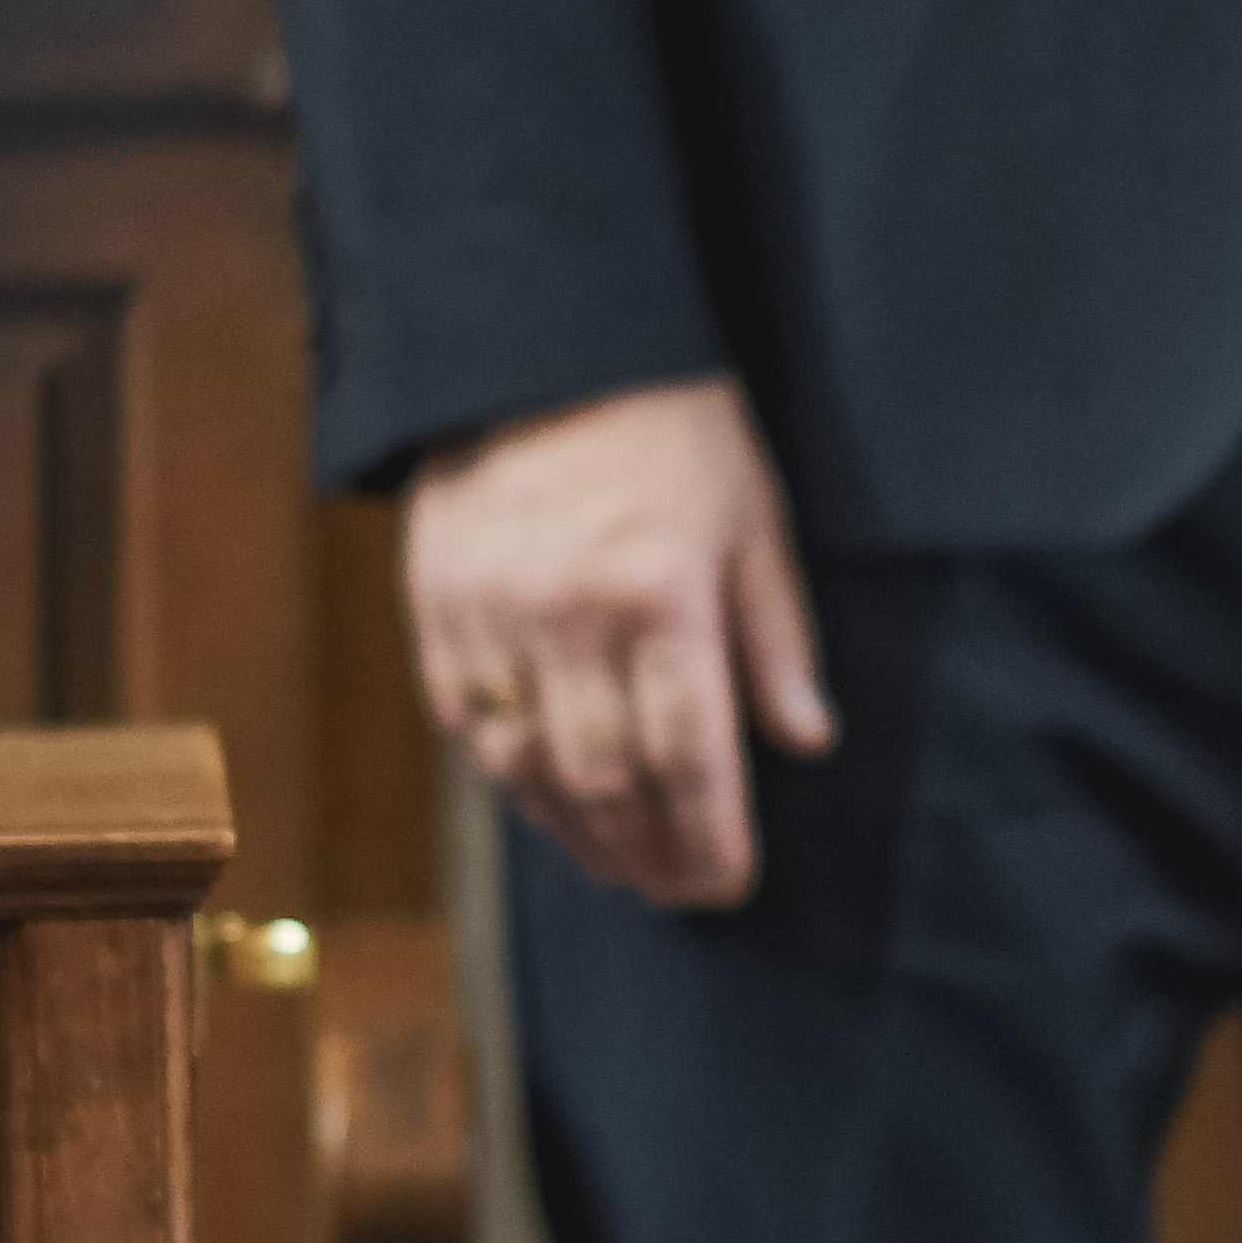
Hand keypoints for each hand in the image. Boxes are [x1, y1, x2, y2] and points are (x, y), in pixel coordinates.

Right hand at [406, 377, 832, 908]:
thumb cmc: (672, 434)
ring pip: (527, 765)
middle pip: (607, 779)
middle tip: (680, 893)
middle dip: (648, 853)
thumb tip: (807, 741)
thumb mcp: (756, 524)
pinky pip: (464, 722)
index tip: (729, 884)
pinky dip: (508, 779)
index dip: (708, 838)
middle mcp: (566, 617)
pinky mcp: (434, 605)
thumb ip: (777, 641)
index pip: (688, 758)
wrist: (544, 349)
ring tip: (622, 870)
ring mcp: (489, 615)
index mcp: (660, 598)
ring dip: (576, 834)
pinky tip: (547, 808)